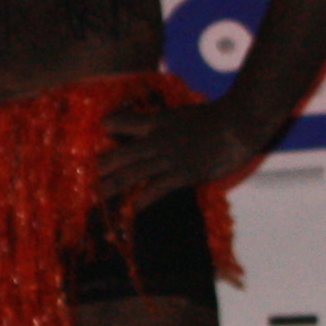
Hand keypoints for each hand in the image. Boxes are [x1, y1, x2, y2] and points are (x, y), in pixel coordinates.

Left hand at [97, 98, 263, 203]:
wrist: (238, 123)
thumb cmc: (217, 116)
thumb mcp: (185, 114)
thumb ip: (168, 123)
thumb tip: (158, 129)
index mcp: (157, 121)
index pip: (122, 121)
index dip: (109, 128)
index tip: (97, 139)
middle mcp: (157, 139)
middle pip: (122, 153)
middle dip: (104, 166)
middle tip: (88, 178)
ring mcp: (168, 158)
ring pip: (133, 172)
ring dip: (114, 185)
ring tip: (98, 196)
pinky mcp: (183, 174)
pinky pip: (157, 189)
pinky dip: (143, 200)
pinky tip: (132, 211)